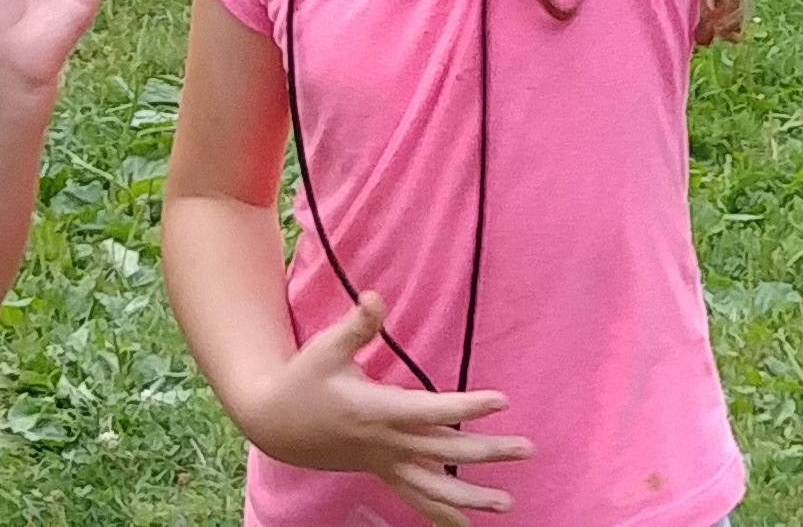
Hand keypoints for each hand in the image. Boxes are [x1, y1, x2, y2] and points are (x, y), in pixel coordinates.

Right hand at [236, 293, 533, 522]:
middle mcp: (385, 442)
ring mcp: (384, 461)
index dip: (466, 406)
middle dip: (488, 452)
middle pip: (444, 452)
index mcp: (376, 410)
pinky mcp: (381, 469)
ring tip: (508, 503)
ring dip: (471, 497)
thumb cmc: (303, 380)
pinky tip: (465, 525)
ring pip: (433, 486)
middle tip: (528, 448)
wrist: (274, 423)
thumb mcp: (324, 348)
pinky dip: (440, 513)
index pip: (430, 410)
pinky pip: (415, 496)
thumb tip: (375, 297)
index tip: (502, 400)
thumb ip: (355, 325)